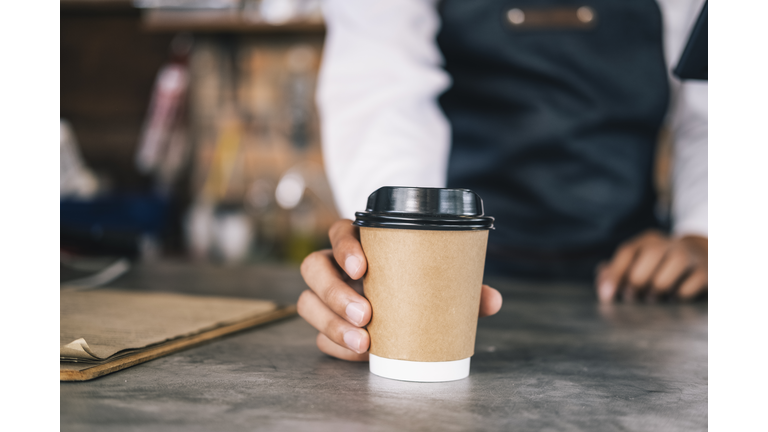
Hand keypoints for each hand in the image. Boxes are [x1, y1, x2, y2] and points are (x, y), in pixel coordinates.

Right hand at [298, 219, 503, 360]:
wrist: (401, 299)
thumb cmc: (416, 279)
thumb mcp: (436, 277)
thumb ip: (461, 286)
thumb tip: (492, 301)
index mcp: (359, 243)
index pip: (339, 232)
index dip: (344, 247)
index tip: (361, 267)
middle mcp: (335, 265)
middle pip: (314, 268)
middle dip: (335, 293)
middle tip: (366, 314)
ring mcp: (326, 295)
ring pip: (308, 303)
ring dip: (331, 324)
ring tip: (362, 343)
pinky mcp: (326, 323)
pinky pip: (318, 336)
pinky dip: (336, 346)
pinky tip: (358, 355)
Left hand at [596, 230, 707, 302]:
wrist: (702, 256)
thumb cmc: (660, 265)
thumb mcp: (638, 262)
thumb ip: (616, 271)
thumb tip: (602, 282)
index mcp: (648, 240)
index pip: (627, 251)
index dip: (614, 274)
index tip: (606, 296)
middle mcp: (668, 243)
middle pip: (650, 255)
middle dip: (636, 281)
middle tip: (632, 297)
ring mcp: (689, 255)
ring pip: (671, 268)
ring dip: (656, 289)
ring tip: (652, 298)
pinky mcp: (704, 271)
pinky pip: (689, 286)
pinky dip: (678, 295)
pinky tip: (674, 297)